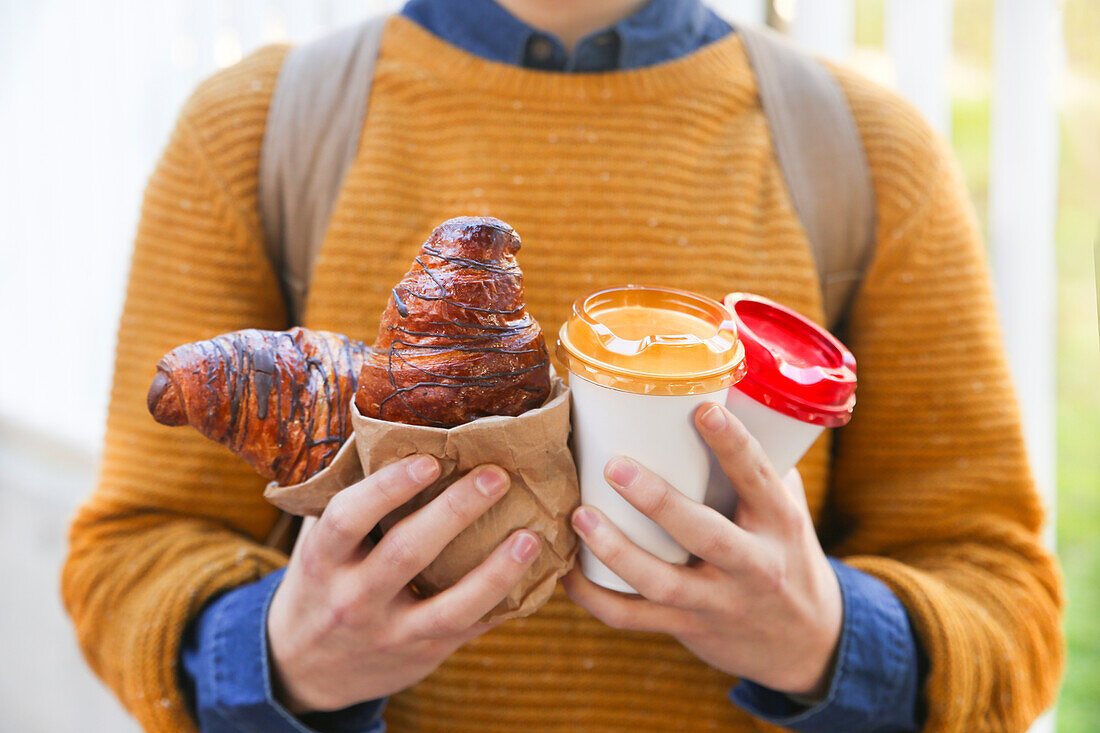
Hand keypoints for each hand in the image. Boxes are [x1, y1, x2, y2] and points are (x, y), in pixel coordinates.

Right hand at [267, 455, 541, 712]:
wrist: (306, 668)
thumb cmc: (322, 582)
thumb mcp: (318, 544)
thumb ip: (350, 500)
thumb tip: (396, 434)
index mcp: (322, 560)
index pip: (348, 518)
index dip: (389, 487)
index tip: (430, 458)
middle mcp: (353, 600)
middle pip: (407, 553)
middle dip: (456, 511)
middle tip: (497, 476)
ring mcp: (390, 633)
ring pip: (450, 606)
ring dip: (496, 571)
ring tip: (530, 537)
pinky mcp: (423, 654)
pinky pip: (470, 629)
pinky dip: (503, 602)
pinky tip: (536, 576)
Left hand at [562, 403, 841, 697]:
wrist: (805, 640)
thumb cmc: (784, 551)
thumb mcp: (786, 509)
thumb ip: (756, 467)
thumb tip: (713, 394)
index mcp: (779, 521)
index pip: (757, 478)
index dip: (732, 444)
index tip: (703, 409)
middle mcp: (754, 564)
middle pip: (705, 535)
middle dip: (658, 502)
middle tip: (615, 467)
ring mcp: (720, 602)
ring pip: (663, 583)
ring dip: (616, 551)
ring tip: (580, 516)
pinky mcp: (690, 628)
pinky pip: (635, 618)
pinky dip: (596, 597)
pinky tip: (568, 571)